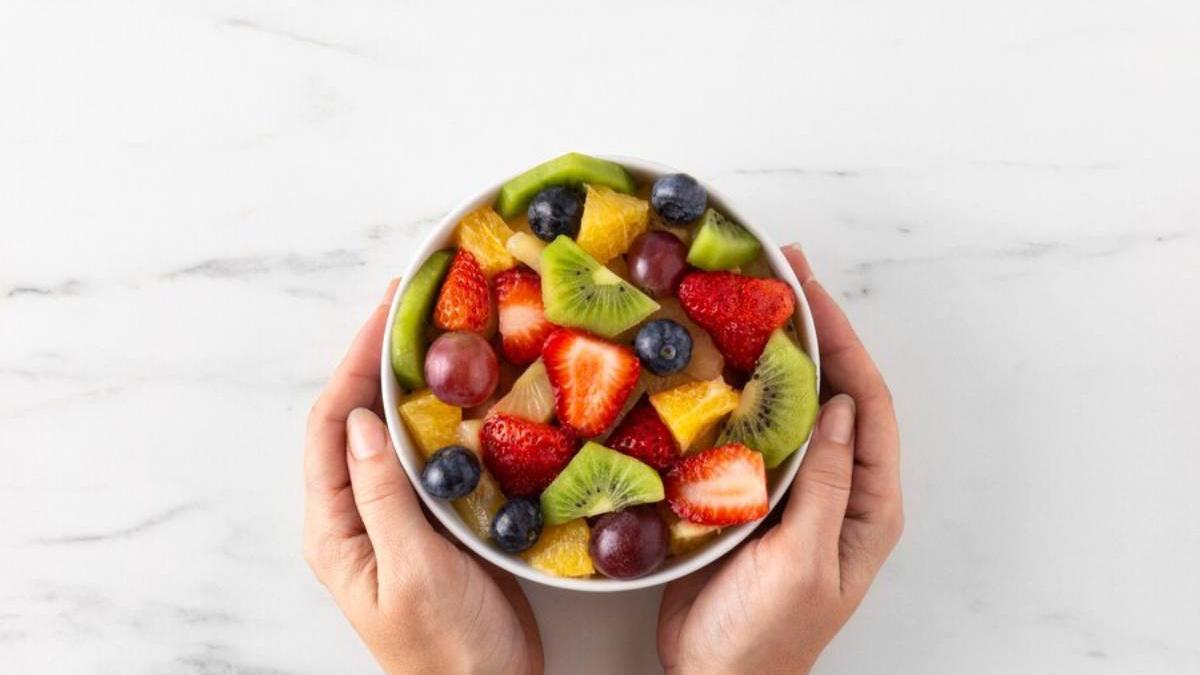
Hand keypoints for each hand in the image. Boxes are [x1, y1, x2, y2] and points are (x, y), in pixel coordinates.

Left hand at [303, 280, 542, 674]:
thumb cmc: (448, 649)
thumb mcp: (414, 571)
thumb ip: (382, 497)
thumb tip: (362, 421)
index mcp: (334, 528)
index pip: (329, 426)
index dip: (353, 363)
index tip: (384, 312)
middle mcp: (352, 516)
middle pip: (352, 419)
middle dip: (374, 359)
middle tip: (410, 303)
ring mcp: (389, 518)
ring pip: (388, 432)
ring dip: (405, 381)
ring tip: (435, 331)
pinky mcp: (426, 523)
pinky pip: (422, 456)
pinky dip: (436, 416)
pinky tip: (463, 395)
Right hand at [657, 246, 903, 674]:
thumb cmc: (767, 636)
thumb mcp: (804, 563)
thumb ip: (827, 486)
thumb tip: (842, 406)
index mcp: (868, 503)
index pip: (867, 402)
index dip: (842, 340)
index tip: (810, 288)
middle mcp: (838, 486)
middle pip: (834, 390)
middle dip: (813, 329)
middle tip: (780, 269)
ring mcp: (794, 488)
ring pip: (792, 403)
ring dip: (775, 350)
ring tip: (748, 297)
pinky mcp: (752, 494)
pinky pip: (752, 429)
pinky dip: (739, 389)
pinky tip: (713, 360)